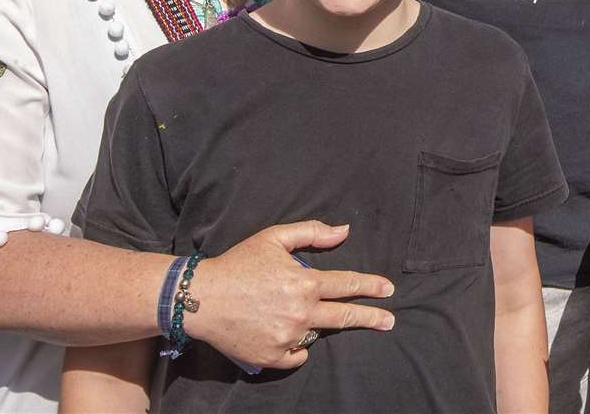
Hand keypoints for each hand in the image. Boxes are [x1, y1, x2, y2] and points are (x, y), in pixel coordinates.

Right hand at [185, 220, 395, 369]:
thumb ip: (312, 232)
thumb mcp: (274, 238)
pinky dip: (295, 346)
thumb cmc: (238, 264)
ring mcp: (287, 338)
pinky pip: (297, 355)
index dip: (371, 286)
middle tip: (390, 321)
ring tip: (288, 315)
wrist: (199, 299)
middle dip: (372, 318)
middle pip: (345, 318)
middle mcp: (300, 313)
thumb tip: (345, 231)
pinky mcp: (272, 357)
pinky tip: (280, 333)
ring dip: (313, 326)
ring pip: (315, 335)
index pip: (348, 285)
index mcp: (304, 283)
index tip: (389, 290)